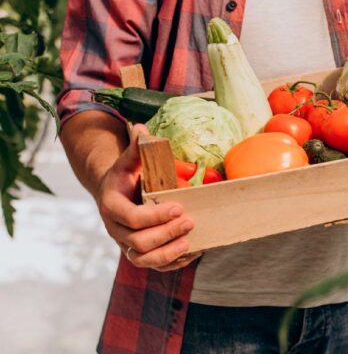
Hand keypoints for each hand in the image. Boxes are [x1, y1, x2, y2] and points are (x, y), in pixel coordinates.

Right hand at [96, 124, 200, 270]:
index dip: (155, 216)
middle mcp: (115, 229)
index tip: (178, 207)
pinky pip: (152, 265)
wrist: (113, 193)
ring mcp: (125, 244)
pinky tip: (190, 254)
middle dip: (166, 233)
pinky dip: (171, 263)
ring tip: (190, 243)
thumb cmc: (125, 176)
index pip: (132, 218)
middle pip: (138, 241)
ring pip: (142, 259)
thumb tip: (142, 128)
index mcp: (111, 206)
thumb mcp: (127, 161)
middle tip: (190, 221)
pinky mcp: (137, 253)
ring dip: (168, 254)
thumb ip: (135, 148)